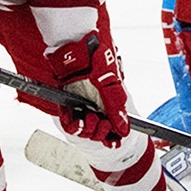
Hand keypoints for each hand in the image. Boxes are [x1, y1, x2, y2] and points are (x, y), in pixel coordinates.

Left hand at [49, 31, 129, 146]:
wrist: (72, 48)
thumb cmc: (94, 59)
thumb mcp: (109, 85)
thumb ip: (116, 108)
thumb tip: (124, 130)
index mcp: (108, 100)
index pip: (112, 125)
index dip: (113, 137)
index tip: (113, 143)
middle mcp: (95, 104)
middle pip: (98, 130)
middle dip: (101, 131)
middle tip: (102, 123)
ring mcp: (81, 104)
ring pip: (84, 129)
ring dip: (89, 129)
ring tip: (90, 118)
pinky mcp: (66, 103)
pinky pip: (69, 122)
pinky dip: (74, 125)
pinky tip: (79, 120)